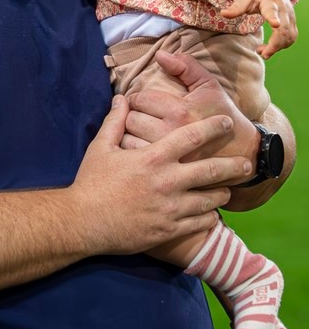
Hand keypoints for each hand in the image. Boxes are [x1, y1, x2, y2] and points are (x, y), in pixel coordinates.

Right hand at [71, 93, 250, 255]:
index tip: (227, 123)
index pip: (191, 137)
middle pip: (210, 170)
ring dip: (222, 193)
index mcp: (153, 158)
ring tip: (228, 190)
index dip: (213, 127)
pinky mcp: (168, 230)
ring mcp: (170, 208)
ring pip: (209, 200)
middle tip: (246, 163)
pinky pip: (198, 223)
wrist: (83, 222)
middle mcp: (167, 181)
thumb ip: (115, 122)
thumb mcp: (100, 148)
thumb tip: (121, 98)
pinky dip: (209, 217)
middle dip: (232, 165)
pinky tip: (212, 214)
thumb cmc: (91, 183)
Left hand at [122, 50, 259, 174]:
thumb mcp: (209, 86)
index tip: (141, 102)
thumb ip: (185, 67)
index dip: (137, 98)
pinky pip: (136, 159)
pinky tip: (140, 148)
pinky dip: (132, 153)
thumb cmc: (223, 115)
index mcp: (179, 110)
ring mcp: (168, 155)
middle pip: (130, 119)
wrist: (243, 151)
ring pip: (128, 141)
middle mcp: (170, 133)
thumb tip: (159, 55)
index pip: (139, 99)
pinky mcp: (167, 172)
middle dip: (131, 115)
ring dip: (128, 135)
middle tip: (139, 116)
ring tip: (137, 132)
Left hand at [221, 0, 296, 58]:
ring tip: (261, 50)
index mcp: (270, 1)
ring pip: (289, 36)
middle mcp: (283, 9)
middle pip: (284, 29)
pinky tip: (269, 48)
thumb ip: (236, 7)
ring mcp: (290, 16)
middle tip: (261, 53)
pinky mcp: (292, 23)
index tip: (275, 24)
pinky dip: (281, 46)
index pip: (272, 10)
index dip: (274, 18)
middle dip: (274, 44)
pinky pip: (291, 37)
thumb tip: (223, 14)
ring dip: (277, 47)